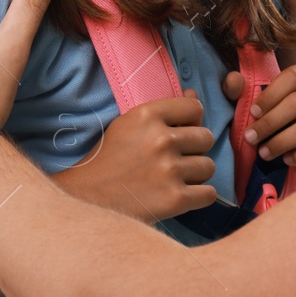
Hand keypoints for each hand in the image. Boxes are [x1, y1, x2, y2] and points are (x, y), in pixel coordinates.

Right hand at [55, 91, 218, 222]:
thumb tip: (194, 96)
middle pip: (206, 138)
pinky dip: (198, 197)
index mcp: (148, 115)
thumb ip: (164, 111)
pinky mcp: (175, 199)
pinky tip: (180, 196)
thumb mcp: (129, 125)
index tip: (179, 133)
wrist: (86, 200)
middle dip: (194, 150)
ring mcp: (169, 169)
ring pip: (208, 166)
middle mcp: (161, 139)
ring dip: (195, 174)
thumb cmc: (108, 161)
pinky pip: (209, 194)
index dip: (190, 122)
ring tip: (174, 179)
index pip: (195, 108)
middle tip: (174, 160)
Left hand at [237, 63, 295, 168]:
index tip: (252, 113)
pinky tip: (287, 160)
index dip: (270, 94)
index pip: (293, 76)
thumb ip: (241, 92)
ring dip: (282, 141)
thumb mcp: (259, 107)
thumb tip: (232, 81)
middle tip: (250, 138)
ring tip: (263, 153)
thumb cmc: (279, 122)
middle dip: (271, 122)